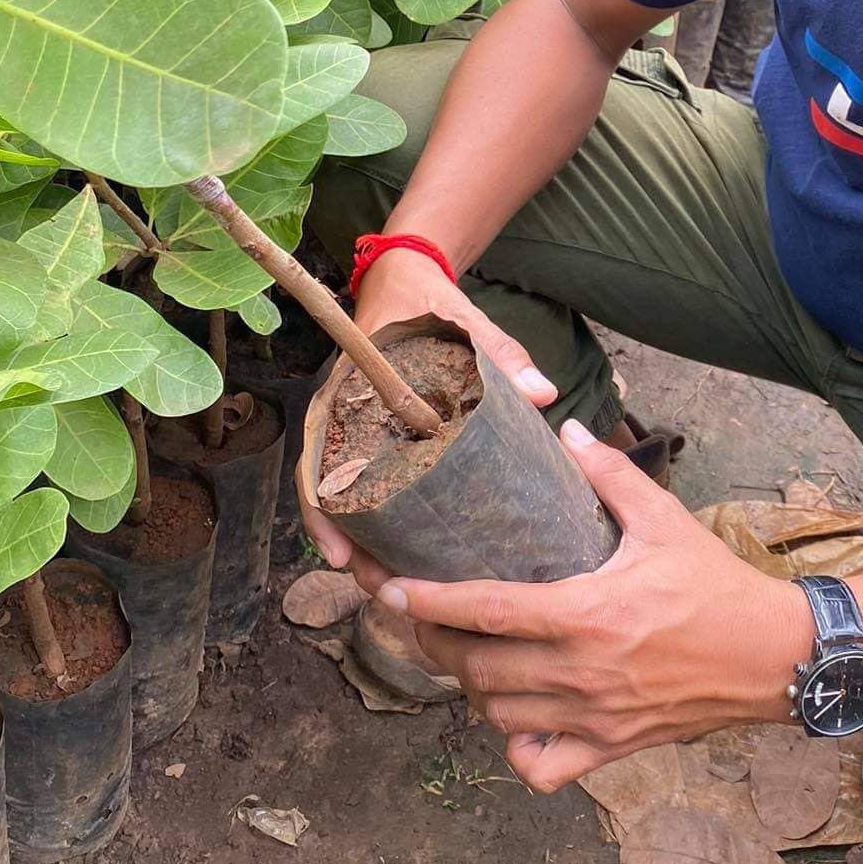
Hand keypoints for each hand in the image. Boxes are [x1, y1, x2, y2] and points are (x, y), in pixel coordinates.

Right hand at [299, 245, 556, 597]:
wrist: (407, 278)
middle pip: (326, 490)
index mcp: (351, 389)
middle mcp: (344, 415)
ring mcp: (357, 428)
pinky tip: (401, 552)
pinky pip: (366, 482)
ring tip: (387, 585)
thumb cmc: (426, 303)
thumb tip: (543, 395)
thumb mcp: (461, 324)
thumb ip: (501, 356)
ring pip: (344, 494)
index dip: (323, 509)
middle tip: (372, 585)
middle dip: (343, 543)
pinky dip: (376, 518)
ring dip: (359, 539)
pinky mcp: (377, 435)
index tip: (340, 552)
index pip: (318, 454)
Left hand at [380, 420, 814, 791]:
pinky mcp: (611, 748)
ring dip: (472, 690)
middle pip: (479, 669)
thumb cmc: (717, 585)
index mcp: (589, 612)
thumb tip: (567, 431)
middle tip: (423, 619)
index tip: (391, 591)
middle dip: (438, 644)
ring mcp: (595, 717)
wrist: (772, 656)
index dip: (430, 603)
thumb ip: (609, 474)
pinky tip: (516, 720)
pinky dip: (517, 749)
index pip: (488, 610)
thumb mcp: (664, 519)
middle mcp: (583, 671)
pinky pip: (543, 768)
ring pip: (499, 717)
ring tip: (466, 658)